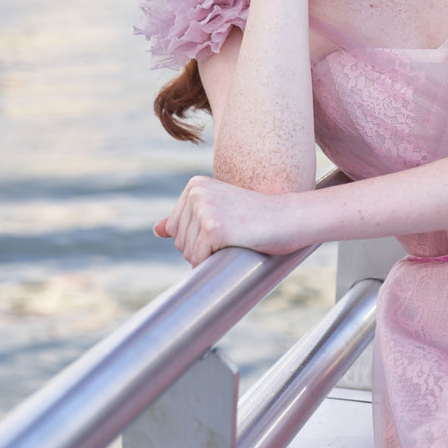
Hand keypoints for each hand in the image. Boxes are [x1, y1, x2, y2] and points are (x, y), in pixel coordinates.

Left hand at [155, 175, 306, 266]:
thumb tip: (157, 229)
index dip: (200, 238)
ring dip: (212, 256)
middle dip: (204, 248)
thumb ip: (187, 218)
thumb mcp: (221, 211)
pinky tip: (236, 245)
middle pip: (179, 242)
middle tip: (234, 233)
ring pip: (188, 253)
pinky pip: (199, 260)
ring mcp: (204, 209)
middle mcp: (196, 193)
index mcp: (195, 186)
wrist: (291, 218)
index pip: (175, 230)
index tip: (227, 226)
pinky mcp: (213, 227)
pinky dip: (216, 261)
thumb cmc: (259, 217)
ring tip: (237, 237)